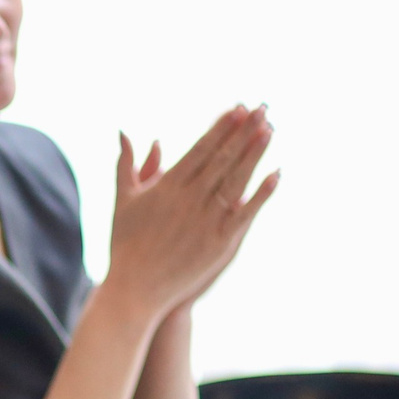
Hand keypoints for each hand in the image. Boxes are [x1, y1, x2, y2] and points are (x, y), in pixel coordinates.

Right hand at [102, 105, 278, 320]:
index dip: (221, 127)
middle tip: (262, 109)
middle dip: (243, 132)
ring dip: (255, 154)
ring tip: (270, 130)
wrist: (135, 289)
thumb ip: (127, 164)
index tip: (238, 109)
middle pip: (223, 158)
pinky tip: (276, 174)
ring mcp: (206, 220)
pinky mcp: (220, 243)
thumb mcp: (123, 200)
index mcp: (166, 186)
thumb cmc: (125, 245)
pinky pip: (246, 213)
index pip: (201, 148)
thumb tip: (124, 133)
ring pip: (236, 180)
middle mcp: (189, 199)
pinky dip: (261, 193)